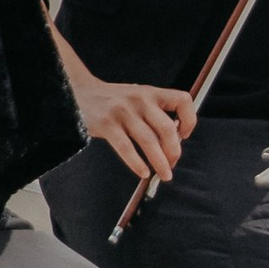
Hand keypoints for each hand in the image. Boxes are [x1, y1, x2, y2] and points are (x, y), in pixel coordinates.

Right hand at [52, 29, 195, 180]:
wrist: (79, 92)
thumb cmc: (113, 100)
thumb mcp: (138, 97)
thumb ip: (155, 113)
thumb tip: (174, 141)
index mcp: (151, 93)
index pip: (182, 100)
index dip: (189, 119)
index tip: (185, 135)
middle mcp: (139, 100)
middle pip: (166, 128)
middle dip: (174, 151)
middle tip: (173, 164)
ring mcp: (122, 112)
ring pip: (148, 141)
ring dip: (160, 162)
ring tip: (164, 174)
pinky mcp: (106, 124)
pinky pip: (125, 147)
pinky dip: (136, 163)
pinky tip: (143, 172)